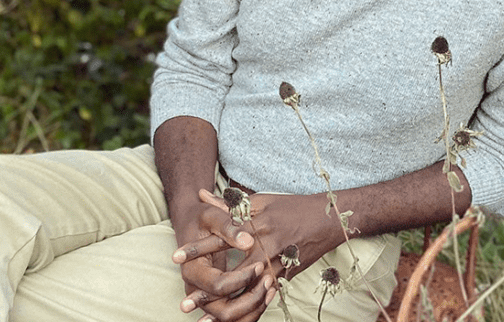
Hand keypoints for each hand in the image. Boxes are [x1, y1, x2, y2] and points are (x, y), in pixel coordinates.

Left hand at [175, 189, 342, 320]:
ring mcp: (276, 262)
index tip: (175, 257)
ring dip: (223, 307)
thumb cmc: (291, 206)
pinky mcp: (285, 275)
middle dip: (206, 288)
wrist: (327, 218)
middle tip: (184, 301)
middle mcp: (264, 244)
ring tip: (202, 320)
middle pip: (230, 270)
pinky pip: (263, 298)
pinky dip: (246, 312)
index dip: (197, 248)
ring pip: (246, 290)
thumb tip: (202, 194)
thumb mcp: (260, 200)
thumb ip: (229, 203)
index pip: (220, 237)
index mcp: (255, 222)